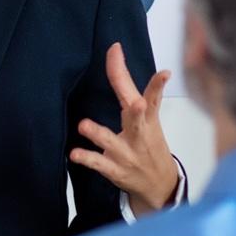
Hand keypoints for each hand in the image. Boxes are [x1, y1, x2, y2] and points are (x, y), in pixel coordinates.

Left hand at [70, 42, 177, 214]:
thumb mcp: (153, 120)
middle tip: (136, 103)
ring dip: (98, 134)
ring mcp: (127, 153)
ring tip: (84, 125)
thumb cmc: (152, 146)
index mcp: (148, 118)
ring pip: (111, 142)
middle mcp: (139, 134)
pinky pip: (99, 163)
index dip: (133, 73)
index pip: (146, 93)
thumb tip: (142, 66)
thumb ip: (144, 94)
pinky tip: (74, 154)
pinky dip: (87, 158)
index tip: (117, 50)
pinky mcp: (115, 169)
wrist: (160, 186)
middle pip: (136, 119)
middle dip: (137, 111)